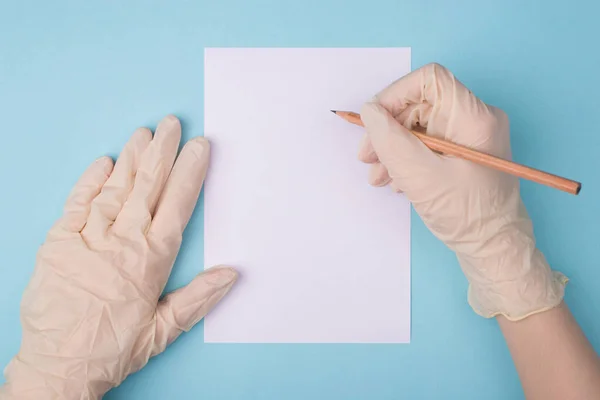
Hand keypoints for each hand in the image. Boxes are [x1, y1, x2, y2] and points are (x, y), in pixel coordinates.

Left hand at [0, 116, 236, 398]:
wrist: (56, 367)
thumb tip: (231, 274)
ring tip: (144, 134)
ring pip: (115, 188)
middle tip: (172, 124)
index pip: (177, 205)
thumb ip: (197, 298)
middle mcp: (121, 242)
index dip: (190, 172)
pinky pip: (76, 203)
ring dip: (132, 158)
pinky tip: (104, 162)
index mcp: (150, 260)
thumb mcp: (162, 332)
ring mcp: (86, 239)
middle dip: (162, 152)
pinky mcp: (57, 242)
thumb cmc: (112, 351)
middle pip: (147, 187)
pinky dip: (90, 181)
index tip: (200, 147)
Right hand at [359, 63, 565, 319]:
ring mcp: (469, 136)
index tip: (373, 123)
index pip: (429, 79)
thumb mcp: (419, 176)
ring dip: (392, 147)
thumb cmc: (464, 215)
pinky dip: (406, 157)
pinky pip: (427, 142)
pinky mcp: (462, 153)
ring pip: (419, 125)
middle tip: (366, 156)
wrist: (493, 248)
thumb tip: (369, 111)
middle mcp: (475, 119)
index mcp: (474, 116)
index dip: (395, 95)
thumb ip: (390, 139)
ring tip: (377, 175)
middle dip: (388, 129)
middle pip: (419, 104)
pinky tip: (395, 180)